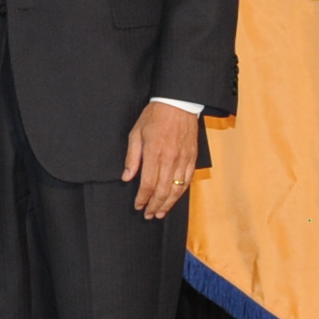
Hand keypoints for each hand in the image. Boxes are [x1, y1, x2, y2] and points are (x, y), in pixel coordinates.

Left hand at [122, 100, 199, 218]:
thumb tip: (127, 177)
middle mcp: (170, 158)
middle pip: (163, 190)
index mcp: (154, 152)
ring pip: (177, 189)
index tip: (138, 206)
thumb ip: (132, 157)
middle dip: (155, 206)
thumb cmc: (154, 116)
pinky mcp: (192, 157)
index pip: (148, 183)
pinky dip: (181, 192)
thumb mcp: (136, 133)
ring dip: (168, 204)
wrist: (178, 103)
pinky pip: (187, 180)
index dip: (142, 198)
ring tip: (161, 213)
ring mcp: (183, 159)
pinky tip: (175, 199)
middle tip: (149, 215)